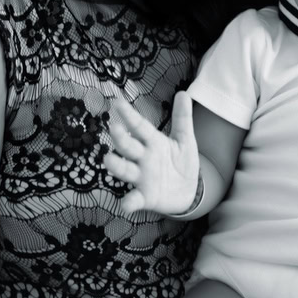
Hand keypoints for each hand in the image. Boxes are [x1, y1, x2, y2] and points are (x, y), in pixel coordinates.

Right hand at [103, 93, 199, 215]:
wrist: (189, 191)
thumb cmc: (182, 161)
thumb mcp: (185, 139)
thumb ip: (182, 118)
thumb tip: (183, 93)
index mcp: (152, 142)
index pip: (139, 126)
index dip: (129, 115)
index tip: (117, 102)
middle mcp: (143, 158)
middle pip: (129, 147)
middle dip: (121, 139)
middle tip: (114, 129)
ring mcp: (142, 177)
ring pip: (126, 170)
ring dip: (117, 166)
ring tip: (108, 160)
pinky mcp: (145, 197)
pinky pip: (134, 199)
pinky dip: (129, 202)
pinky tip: (126, 204)